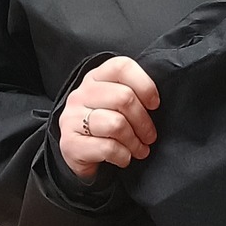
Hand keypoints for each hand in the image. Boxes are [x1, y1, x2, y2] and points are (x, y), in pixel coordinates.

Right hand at [59, 55, 159, 179]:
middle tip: (149, 136)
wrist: (77, 156)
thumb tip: (155, 103)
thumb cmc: (104, 129)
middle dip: (144, 121)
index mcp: (94, 79)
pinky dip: (123, 156)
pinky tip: (124, 158)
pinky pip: (107, 148)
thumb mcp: (115, 105)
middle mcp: (80, 95)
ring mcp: (72, 118)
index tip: (154, 104)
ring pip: (116, 124)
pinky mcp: (70, 143)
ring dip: (135, 142)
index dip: (145, 85)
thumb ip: (131, 95)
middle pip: (123, 97)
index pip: (121, 67)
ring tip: (139, 150)